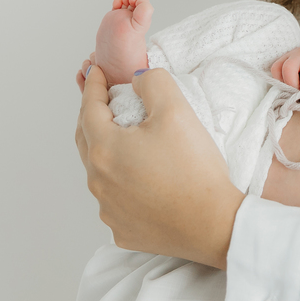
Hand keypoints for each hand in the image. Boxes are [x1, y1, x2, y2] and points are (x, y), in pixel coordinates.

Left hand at [75, 64, 242, 268]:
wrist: (212, 224)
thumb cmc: (194, 169)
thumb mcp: (177, 110)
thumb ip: (153, 82)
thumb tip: (137, 79)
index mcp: (104, 149)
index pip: (89, 108)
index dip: (93, 85)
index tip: (95, 70)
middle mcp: (98, 181)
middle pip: (87, 140)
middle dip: (93, 117)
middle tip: (104, 101)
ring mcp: (108, 209)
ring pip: (100, 172)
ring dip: (108, 152)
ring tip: (127, 141)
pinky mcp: (122, 230)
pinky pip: (115, 200)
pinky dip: (122, 184)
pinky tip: (141, 179)